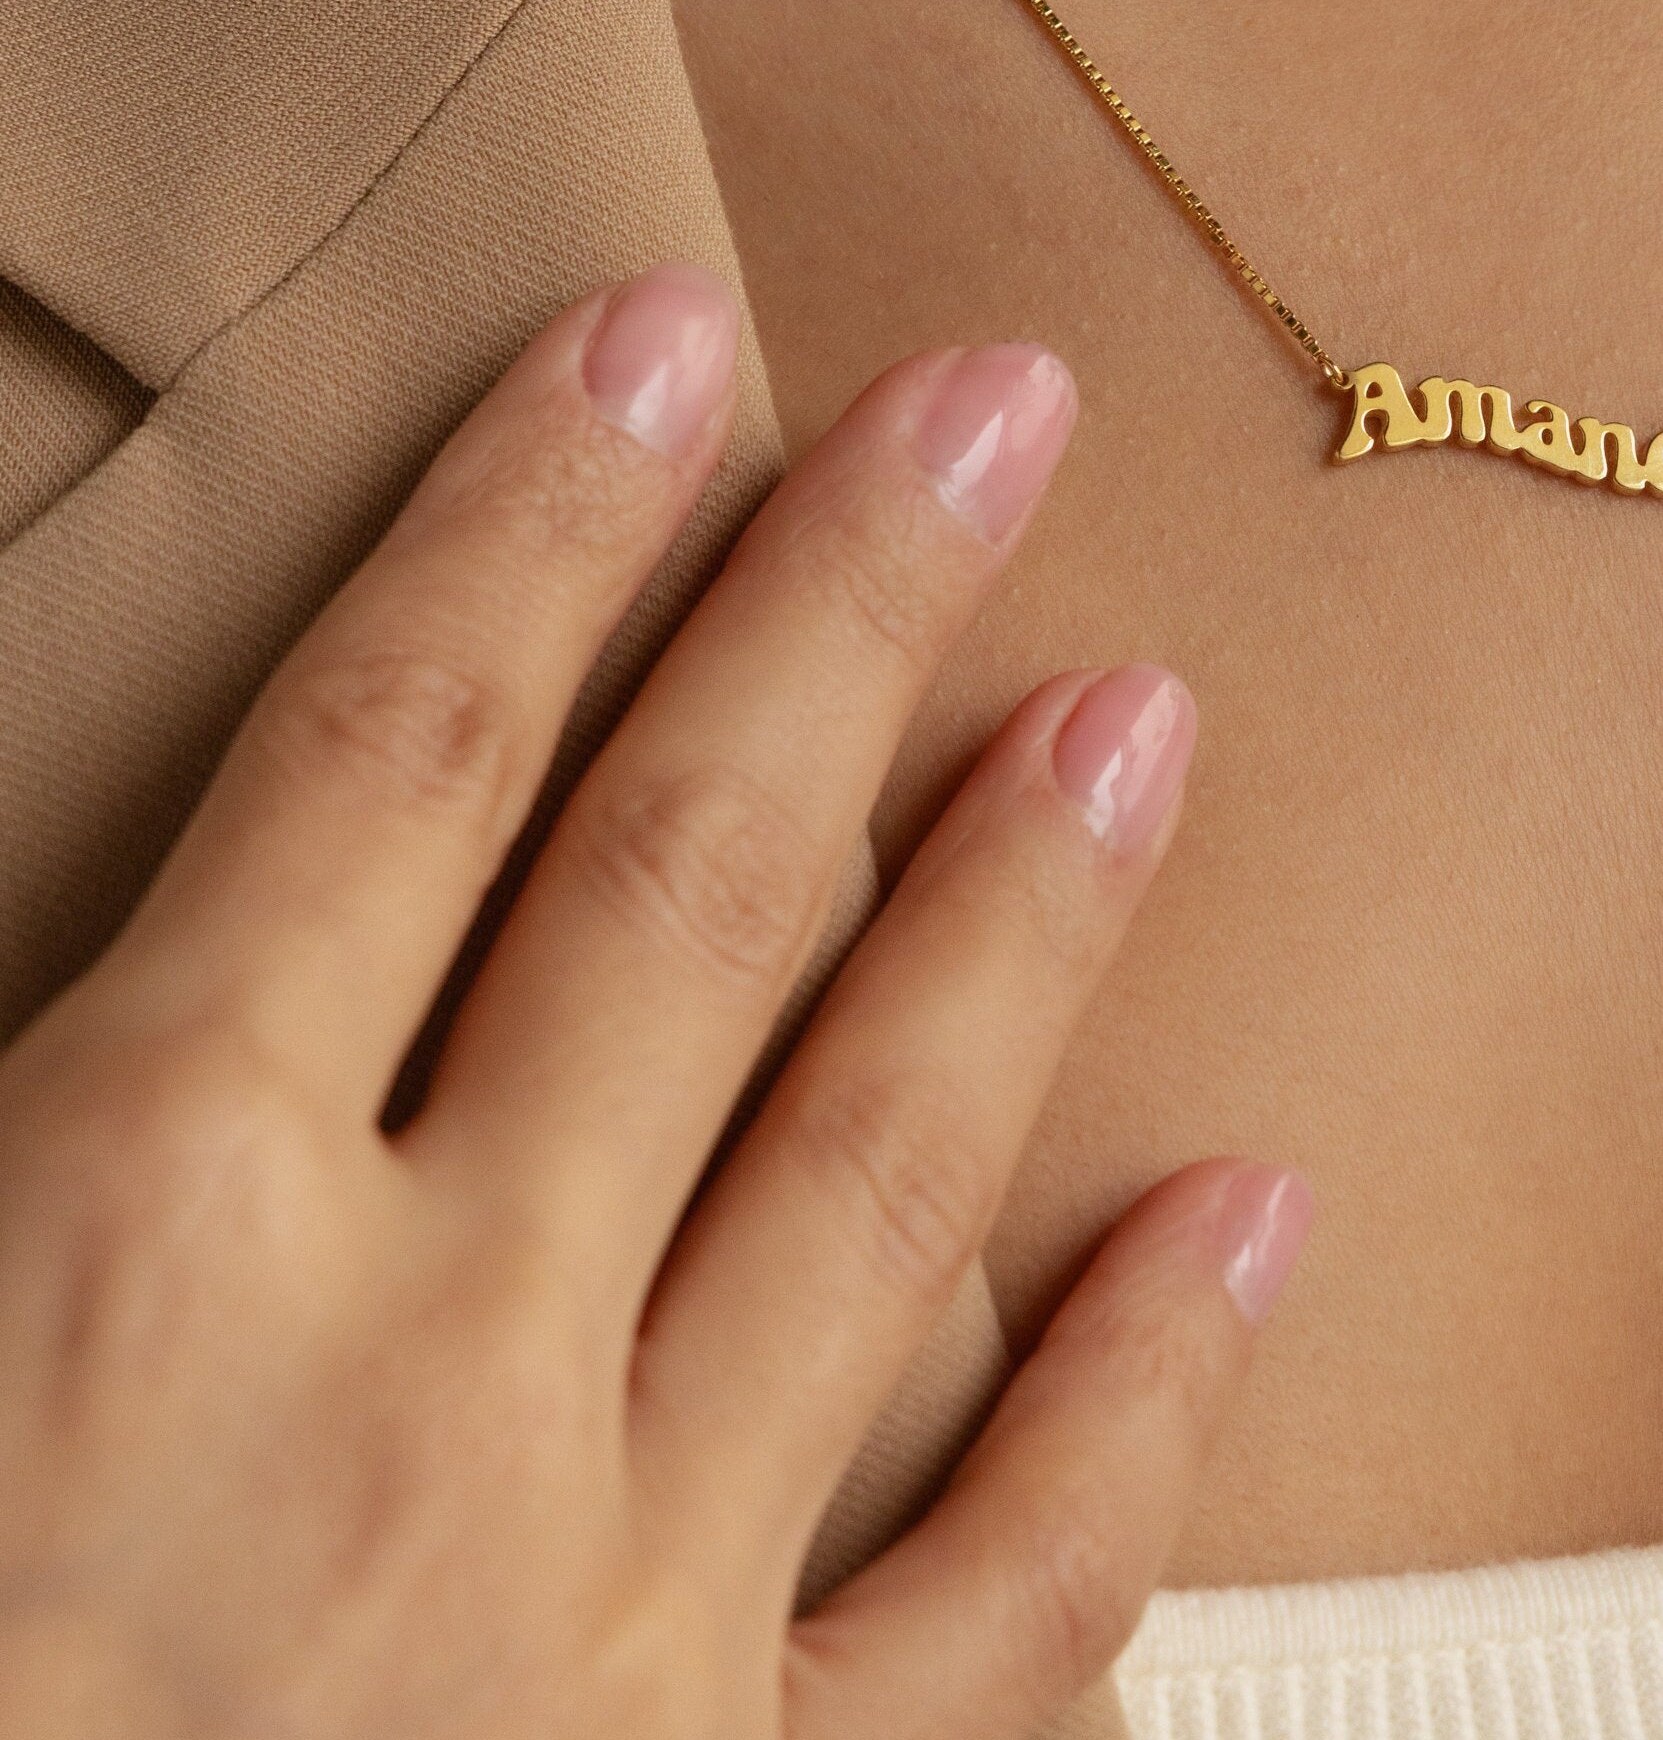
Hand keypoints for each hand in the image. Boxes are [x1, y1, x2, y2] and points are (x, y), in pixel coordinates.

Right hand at [0, 270, 1306, 1739]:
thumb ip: (7, 1107)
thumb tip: (126, 977)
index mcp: (119, 1245)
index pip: (384, 760)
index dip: (532, 519)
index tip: (669, 337)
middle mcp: (406, 1390)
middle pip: (674, 893)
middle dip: (834, 620)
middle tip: (996, 414)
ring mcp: (603, 1632)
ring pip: (872, 1175)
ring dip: (1018, 925)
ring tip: (1148, 715)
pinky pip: (999, 1613)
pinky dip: (1143, 1416)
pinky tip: (1253, 1217)